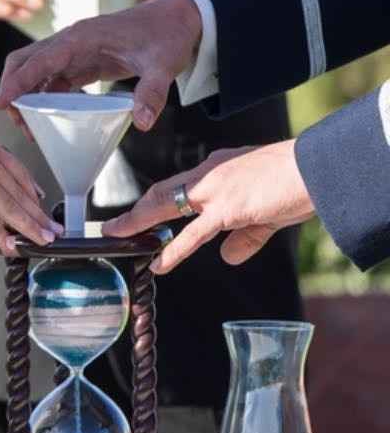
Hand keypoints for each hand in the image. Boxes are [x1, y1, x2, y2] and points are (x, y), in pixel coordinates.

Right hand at [0, 0, 202, 131]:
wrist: (176, 21)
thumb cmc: (166, 37)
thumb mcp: (163, 66)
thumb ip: (152, 93)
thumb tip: (142, 123)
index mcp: (82, 37)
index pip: (39, 60)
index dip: (17, 82)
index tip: (1, 104)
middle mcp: (71, 42)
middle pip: (25, 62)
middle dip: (13, 90)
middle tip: (16, 122)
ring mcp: (74, 52)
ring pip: (36, 72)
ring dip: (27, 98)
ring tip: (31, 130)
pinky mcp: (82, 62)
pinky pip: (53, 80)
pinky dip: (45, 99)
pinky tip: (49, 120)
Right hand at [0, 120, 62, 253]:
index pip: (19, 171)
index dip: (34, 191)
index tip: (43, 204)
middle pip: (21, 191)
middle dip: (39, 215)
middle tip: (54, 231)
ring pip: (10, 206)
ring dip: (29, 228)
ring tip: (42, 242)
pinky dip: (0, 234)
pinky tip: (11, 246)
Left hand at [102, 141, 314, 272]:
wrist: (319, 168)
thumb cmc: (297, 182)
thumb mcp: (265, 213)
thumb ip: (244, 236)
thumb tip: (227, 257)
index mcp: (218, 169)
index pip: (178, 186)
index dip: (155, 202)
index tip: (139, 215)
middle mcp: (210, 174)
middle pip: (161, 192)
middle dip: (136, 211)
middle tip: (113, 226)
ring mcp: (216, 190)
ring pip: (166, 205)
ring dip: (139, 223)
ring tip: (118, 237)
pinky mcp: (228, 208)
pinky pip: (193, 233)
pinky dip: (172, 250)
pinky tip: (158, 264)